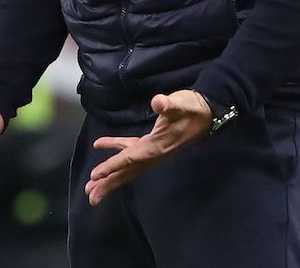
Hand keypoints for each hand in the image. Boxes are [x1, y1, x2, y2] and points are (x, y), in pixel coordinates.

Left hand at [85, 89, 211, 205]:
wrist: (208, 111)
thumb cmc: (193, 107)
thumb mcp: (182, 103)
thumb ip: (169, 104)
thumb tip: (159, 102)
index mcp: (157, 145)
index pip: (131, 158)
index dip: (113, 166)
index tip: (95, 176)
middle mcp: (154, 153)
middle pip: (127, 171)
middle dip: (109, 184)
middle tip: (91, 197)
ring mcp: (153, 151)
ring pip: (128, 167)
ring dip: (110, 175)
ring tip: (92, 187)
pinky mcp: (152, 144)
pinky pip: (130, 152)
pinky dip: (115, 150)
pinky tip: (100, 145)